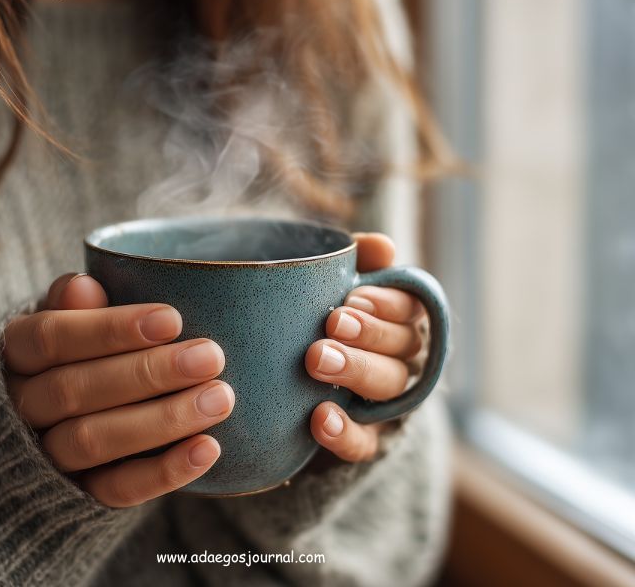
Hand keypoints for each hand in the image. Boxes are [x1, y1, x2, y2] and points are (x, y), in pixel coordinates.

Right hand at [3, 273, 233, 506]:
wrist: (49, 423)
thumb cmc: (73, 353)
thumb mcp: (67, 320)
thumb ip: (75, 307)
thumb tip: (83, 286)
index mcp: (12, 354)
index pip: (50, 338)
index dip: (110, 329)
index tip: (173, 319)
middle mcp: (19, 408)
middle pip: (73, 390)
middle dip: (147, 373)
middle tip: (210, 357)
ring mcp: (44, 457)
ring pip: (92, 441)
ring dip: (162, 420)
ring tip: (219, 398)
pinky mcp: (76, 495)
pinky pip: (115, 489)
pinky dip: (164, 472)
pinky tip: (208, 448)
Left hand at [305, 233, 424, 463]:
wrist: (279, 386)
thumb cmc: (312, 320)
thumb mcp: (329, 286)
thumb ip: (356, 263)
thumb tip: (383, 246)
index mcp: (396, 320)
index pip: (409, 308)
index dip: (387, 303)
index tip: (353, 297)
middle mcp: (399, 360)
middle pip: (401, 347)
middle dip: (368, 334)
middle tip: (332, 324)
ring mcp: (384, 403)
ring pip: (387, 388)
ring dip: (355, 372)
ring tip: (316, 360)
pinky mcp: (364, 439)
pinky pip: (365, 443)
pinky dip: (345, 432)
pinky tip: (319, 418)